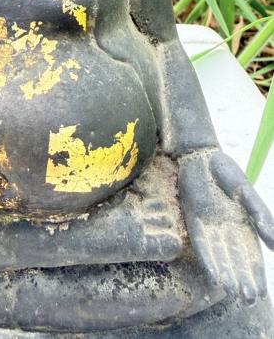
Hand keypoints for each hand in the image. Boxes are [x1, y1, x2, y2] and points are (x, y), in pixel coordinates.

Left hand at [179, 149, 273, 304]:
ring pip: (219, 256)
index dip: (256, 274)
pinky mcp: (193, 221)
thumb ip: (261, 216)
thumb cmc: (226, 171)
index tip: (261, 293)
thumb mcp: (247, 193)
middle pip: (236, 260)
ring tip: (232, 292)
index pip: (251, 255)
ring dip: (226, 274)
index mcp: (243, 224)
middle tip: (247, 299)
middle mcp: (226, 230)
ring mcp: (209, 226)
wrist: (199, 155)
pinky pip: (201, 244)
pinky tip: (212, 275)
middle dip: (242, 280)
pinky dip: (207, 260)